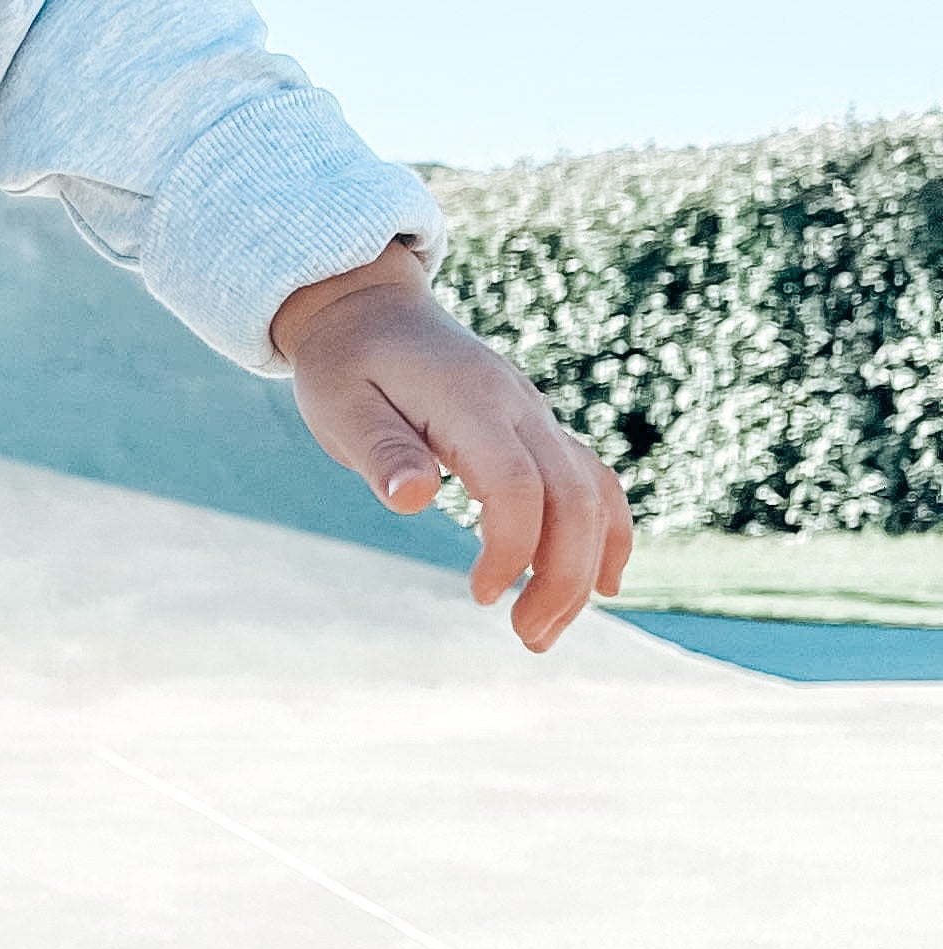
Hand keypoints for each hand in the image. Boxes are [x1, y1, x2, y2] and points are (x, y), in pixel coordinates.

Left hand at [271, 245, 632, 652]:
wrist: (368, 309)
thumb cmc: (347, 365)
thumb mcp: (341, 406)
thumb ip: (381, 451)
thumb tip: (413, 500)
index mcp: (470, 403)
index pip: (519, 485)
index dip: (512, 549)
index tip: (480, 596)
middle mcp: (519, 407)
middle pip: (575, 497)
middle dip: (563, 577)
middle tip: (528, 638)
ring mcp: (536, 416)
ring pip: (593, 494)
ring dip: (585, 567)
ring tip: (546, 630)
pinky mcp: (537, 429)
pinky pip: (593, 479)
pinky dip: (607, 532)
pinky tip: (602, 585)